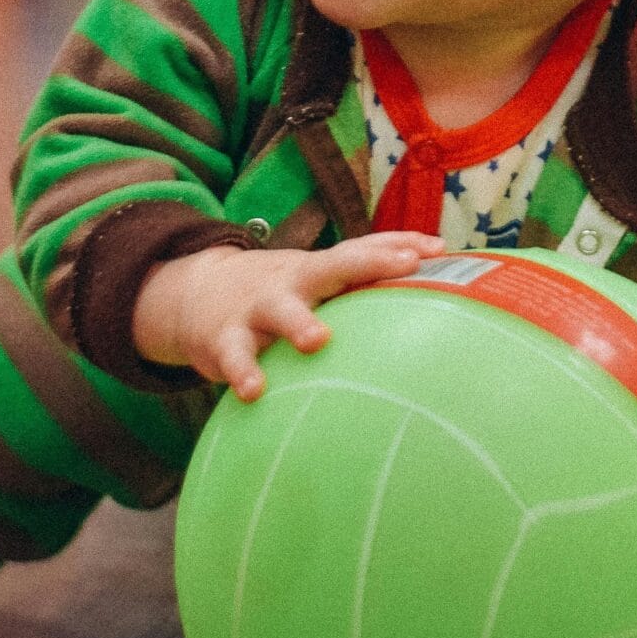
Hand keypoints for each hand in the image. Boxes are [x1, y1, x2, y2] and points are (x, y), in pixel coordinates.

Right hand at [132, 233, 443, 398]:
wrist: (196, 296)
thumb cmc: (282, 293)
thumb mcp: (318, 278)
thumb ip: (367, 273)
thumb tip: (440, 261)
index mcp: (319, 270)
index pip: (363, 250)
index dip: (398, 247)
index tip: (436, 251)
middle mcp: (293, 282)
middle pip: (331, 266)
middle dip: (367, 264)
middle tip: (405, 267)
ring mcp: (258, 308)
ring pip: (281, 310)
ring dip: (299, 322)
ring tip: (317, 340)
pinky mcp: (225, 339)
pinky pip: (236, 357)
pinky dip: (244, 372)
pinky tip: (255, 390)